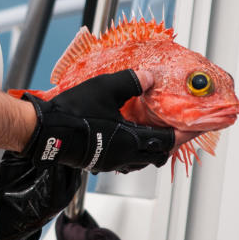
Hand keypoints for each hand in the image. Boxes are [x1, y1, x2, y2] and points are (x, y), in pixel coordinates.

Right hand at [18, 70, 173, 173]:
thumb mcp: (107, 89)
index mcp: (131, 141)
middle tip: (175, 128)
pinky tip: (124, 134)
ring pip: (140, 161)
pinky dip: (133, 150)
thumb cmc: (72, 113)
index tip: (196, 127)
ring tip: (151, 131)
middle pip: (157, 155)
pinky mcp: (97, 162)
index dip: (184, 133)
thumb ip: (132, 81)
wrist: (42, 131)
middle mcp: (123, 157)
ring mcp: (109, 162)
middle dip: (169, 142)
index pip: (168, 140)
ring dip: (150, 147)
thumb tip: (149, 77)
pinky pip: (124, 160)